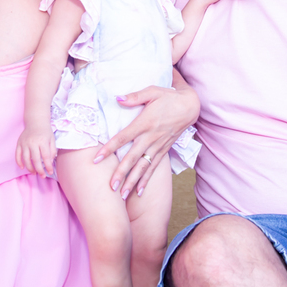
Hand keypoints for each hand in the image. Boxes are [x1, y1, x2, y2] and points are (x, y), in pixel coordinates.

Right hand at [16, 126, 56, 176]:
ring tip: (34, 173)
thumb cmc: (45, 132)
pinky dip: (19, 162)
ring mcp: (24, 143)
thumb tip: (50, 163)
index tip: (50, 172)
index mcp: (42, 141)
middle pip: (36, 160)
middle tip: (42, 176)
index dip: (48, 166)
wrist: (36, 121)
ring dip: (30, 168)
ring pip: (26, 159)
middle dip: (39, 170)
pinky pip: (17, 155)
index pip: (46, 157)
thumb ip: (52, 151)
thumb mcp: (52, 139)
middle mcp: (33, 142)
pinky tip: (22, 167)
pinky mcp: (19, 143)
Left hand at [95, 83, 198, 198]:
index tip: (96, 158)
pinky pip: (154, 168)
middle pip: (132, 158)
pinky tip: (139, 192)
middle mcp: (150, 138)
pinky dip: (146, 180)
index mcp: (144, 123)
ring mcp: (158, 146)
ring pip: (143, 167)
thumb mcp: (152, 91)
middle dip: (121, 173)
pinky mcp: (164, 150)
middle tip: (110, 187)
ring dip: (132, 181)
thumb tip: (117, 98)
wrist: (190, 106)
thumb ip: (134, 97)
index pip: (123, 138)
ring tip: (121, 195)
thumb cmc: (169, 97)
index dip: (109, 148)